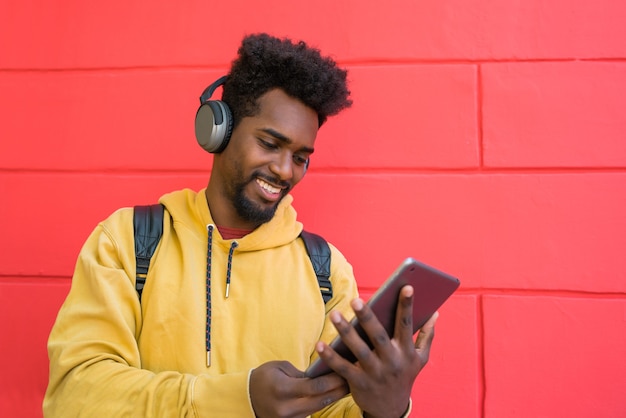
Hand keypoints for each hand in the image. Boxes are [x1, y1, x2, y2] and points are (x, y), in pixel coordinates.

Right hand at [249, 360, 348, 417]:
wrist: (246, 398)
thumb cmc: (264, 377)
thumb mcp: (280, 367)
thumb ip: (301, 373)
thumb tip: (321, 374)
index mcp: (283, 389)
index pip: (315, 387)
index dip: (332, 380)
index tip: (344, 371)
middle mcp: (287, 407)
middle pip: (320, 400)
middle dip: (338, 390)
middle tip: (352, 379)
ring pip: (318, 408)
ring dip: (333, 397)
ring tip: (346, 386)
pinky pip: (311, 412)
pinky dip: (322, 403)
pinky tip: (332, 395)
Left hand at [314, 285, 437, 417]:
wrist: (391, 409)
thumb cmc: (404, 376)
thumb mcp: (420, 359)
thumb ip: (427, 336)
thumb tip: (435, 314)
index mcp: (406, 351)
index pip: (407, 324)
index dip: (407, 305)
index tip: (406, 286)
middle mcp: (391, 361)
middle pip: (378, 336)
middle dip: (367, 318)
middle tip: (356, 300)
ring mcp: (375, 373)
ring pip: (359, 350)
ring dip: (346, 332)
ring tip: (334, 314)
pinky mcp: (359, 383)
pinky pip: (342, 368)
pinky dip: (330, 357)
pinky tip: (320, 344)